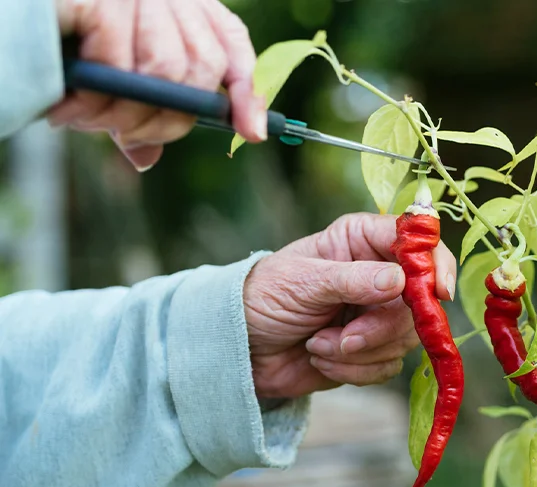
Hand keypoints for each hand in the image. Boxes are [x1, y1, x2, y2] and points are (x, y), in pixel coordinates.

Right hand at [51, 0, 264, 170]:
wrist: (10, 17)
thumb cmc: (61, 49)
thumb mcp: (107, 84)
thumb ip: (133, 115)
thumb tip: (145, 161)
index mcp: (180, 7)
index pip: (231, 44)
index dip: (247, 92)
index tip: (254, 133)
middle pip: (203, 67)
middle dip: (167, 119)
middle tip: (122, 133)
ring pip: (167, 71)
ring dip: (128, 114)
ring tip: (85, 121)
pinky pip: (122, 61)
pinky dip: (96, 98)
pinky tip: (68, 107)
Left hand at [244, 213, 456, 398]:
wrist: (240, 347)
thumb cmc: (263, 296)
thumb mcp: (303, 282)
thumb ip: (352, 280)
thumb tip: (402, 280)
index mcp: (362, 240)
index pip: (416, 241)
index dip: (434, 263)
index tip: (437, 292)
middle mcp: (378, 273)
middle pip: (418, 301)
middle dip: (380, 328)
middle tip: (344, 338)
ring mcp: (377, 314)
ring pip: (405, 339)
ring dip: (359, 352)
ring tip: (318, 346)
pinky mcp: (372, 350)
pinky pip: (388, 366)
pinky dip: (354, 371)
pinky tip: (321, 359)